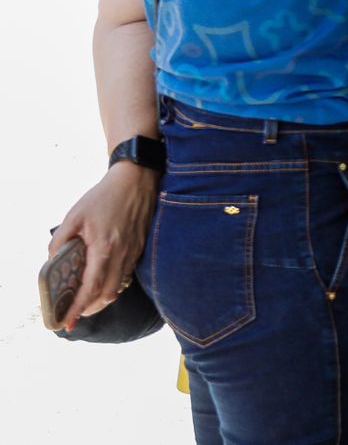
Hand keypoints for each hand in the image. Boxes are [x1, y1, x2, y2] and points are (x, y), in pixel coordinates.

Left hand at [48, 163, 156, 331]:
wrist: (137, 179)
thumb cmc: (105, 196)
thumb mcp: (74, 215)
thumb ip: (60, 240)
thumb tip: (53, 261)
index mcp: (104, 248)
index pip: (90, 289)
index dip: (78, 308)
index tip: (68, 321)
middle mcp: (122, 255)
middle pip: (108, 295)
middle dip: (91, 309)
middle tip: (75, 312)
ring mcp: (134, 252)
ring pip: (119, 287)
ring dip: (102, 298)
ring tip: (87, 299)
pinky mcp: (141, 247)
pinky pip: (126, 274)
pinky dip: (114, 284)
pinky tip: (103, 278)